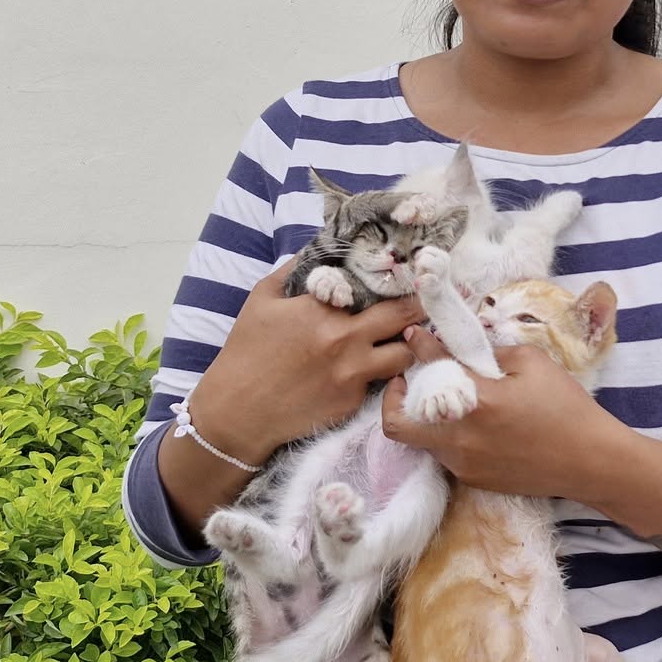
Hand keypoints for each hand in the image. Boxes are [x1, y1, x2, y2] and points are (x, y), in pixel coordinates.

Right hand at [187, 258, 420, 460]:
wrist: (237, 412)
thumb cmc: (246, 352)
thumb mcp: (263, 299)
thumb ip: (294, 270)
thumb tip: (320, 249)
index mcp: (324, 309)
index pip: (378, 287)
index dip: (395, 281)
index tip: (407, 275)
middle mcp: (346, 340)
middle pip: (404, 317)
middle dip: (418, 307)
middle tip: (424, 302)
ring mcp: (353, 374)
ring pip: (404, 354)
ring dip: (404, 345)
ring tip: (399, 339)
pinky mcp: (353, 403)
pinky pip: (381, 383)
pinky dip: (378, 373)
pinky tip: (368, 368)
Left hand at [381, 327, 629, 498]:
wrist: (589, 461)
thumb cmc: (566, 407)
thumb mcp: (533, 362)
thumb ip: (491, 353)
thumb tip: (464, 350)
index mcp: (477, 401)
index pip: (430, 367)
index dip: (418, 346)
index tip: (415, 336)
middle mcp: (460, 437)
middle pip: (397, 424)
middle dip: (395, 398)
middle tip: (409, 381)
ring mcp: (463, 464)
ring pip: (420, 440)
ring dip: (424, 417)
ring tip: (444, 400)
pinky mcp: (473, 480)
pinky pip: (445, 454)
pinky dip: (448, 435)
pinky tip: (471, 424)